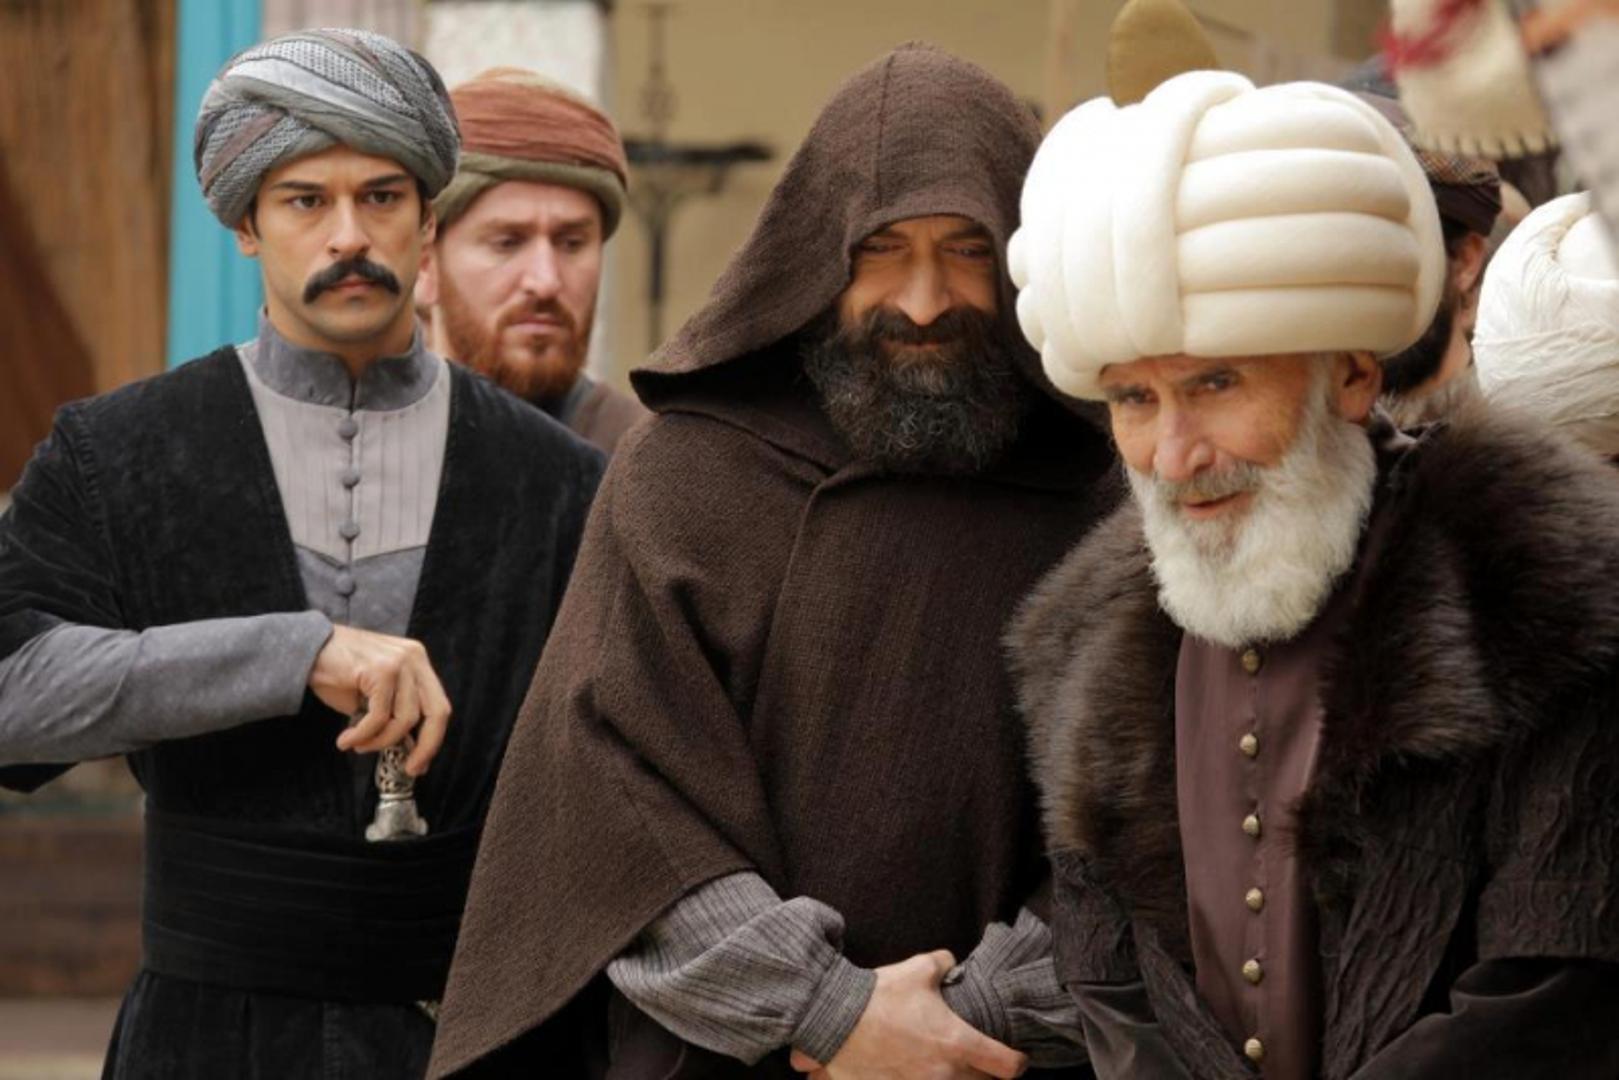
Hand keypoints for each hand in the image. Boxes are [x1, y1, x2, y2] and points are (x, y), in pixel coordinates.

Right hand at [308, 624, 450, 775]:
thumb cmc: (337, 674)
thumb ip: (394, 717)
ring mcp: (399, 662)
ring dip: (380, 741)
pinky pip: (379, 716)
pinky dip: (363, 734)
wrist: (305, 649)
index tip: (420, 764)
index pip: (439, 706)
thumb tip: (412, 753)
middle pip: (436, 712)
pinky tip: (346, 740)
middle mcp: (414, 659)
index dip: (433, 739)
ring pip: (404, 719)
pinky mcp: (380, 670)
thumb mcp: (374, 697)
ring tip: (358, 746)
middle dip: (424, 747)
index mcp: (418, 663)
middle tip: (407, 768)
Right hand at [789, 951, 1026, 1079]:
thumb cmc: (881, 995)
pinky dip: (923, 1079)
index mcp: (956, 1042)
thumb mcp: (919, 968)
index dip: (1017, 1062)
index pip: (1006, 1065)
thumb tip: (951, 963)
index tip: (1017, 1058)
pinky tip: (915, 1067)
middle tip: (978, 1056)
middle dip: (985, 1071)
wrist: (836, 1019)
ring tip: (943, 1061)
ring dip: (954, 1076)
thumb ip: (943, 963)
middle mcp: (944, 1073)